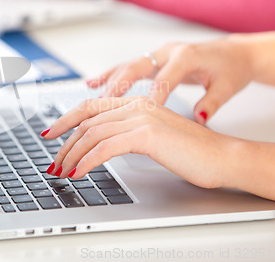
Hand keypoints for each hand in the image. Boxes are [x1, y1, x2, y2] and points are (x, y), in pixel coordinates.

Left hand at [43, 97, 232, 187]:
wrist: (223, 157)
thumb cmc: (192, 151)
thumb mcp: (152, 137)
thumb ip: (128, 133)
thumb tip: (100, 145)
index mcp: (137, 101)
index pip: (91, 106)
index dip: (66, 119)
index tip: (51, 134)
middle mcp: (136, 104)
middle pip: (86, 119)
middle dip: (65, 142)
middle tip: (53, 162)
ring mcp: (142, 116)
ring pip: (92, 133)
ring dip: (72, 154)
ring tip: (62, 172)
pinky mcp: (147, 134)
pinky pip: (105, 147)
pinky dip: (87, 161)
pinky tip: (80, 172)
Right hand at [87, 38, 253, 123]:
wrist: (235, 53)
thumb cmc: (231, 70)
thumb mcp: (227, 87)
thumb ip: (213, 103)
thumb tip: (200, 118)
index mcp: (186, 57)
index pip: (164, 79)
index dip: (152, 97)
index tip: (140, 115)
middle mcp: (168, 51)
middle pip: (136, 67)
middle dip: (117, 87)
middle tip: (103, 104)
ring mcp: (158, 53)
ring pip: (127, 66)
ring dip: (108, 81)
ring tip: (90, 97)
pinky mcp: (154, 59)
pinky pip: (127, 67)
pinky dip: (110, 75)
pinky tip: (92, 84)